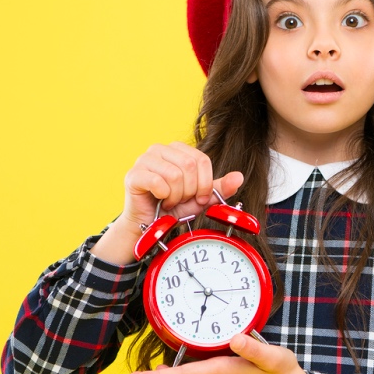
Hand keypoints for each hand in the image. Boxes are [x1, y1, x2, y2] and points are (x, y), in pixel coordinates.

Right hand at [90, 143, 243, 263]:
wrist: (150, 224)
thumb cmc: (173, 207)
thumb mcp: (200, 198)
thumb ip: (219, 188)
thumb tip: (239, 177)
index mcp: (177, 149)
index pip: (201, 160)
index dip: (205, 183)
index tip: (199, 197)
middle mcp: (160, 149)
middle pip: (189, 165)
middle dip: (190, 190)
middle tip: (181, 200)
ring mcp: (144, 160)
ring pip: (175, 174)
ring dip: (176, 195)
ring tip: (170, 201)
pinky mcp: (134, 174)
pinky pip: (157, 182)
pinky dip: (164, 196)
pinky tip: (160, 200)